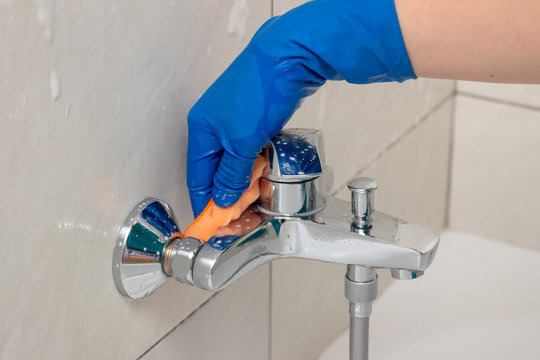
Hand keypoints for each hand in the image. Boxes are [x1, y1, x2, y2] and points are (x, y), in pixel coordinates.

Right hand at [187, 0, 414, 216]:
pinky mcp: (257, 118)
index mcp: (202, 130)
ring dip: (246, 180)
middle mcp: (216, 125)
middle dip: (229, 194)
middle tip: (242, 213)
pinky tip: (267, 173)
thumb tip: (223, 198)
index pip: (198, 177)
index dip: (205, 203)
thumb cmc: (260, 89)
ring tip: (258, 196)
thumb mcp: (242, 142)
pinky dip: (258, 164)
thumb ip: (232, 174)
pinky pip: (252, 150)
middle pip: (217, 171)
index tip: (213, 223)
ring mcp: (237, 121)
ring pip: (237, 161)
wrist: (290, 57)